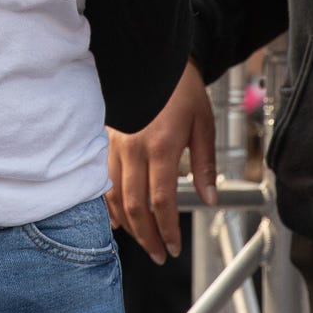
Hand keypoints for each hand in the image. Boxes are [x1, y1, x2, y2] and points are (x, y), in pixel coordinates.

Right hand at [106, 62, 216, 263]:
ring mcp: (115, 144)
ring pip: (115, 195)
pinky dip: (109, 204)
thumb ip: (204, 165)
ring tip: (143, 240)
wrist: (153, 57)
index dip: (167, 230)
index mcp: (161, 146)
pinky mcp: (106, 139)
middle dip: (147, 236)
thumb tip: (209, 198)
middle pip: (135, 205)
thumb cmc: (181, 88)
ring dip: (129, 224)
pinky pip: (103, 179)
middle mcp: (134, 148)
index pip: (162, 201)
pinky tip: (117, 218)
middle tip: (160, 254)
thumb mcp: (203, 124)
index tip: (174, 247)